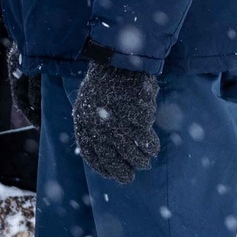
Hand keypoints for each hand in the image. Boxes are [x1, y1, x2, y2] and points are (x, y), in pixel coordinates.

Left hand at [72, 61, 159, 182]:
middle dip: (122, 172)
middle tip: (130, 177)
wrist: (119, 59)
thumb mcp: (89, 102)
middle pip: (111, 158)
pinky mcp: (136, 116)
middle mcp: (98, 125)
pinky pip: (145, 138)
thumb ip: (94, 125)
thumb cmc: (105, 81)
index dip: (103, 167)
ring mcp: (118, 122)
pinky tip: (153, 148)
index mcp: (83, 121)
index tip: (112, 175)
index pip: (91, 153)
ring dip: (139, 160)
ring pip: (130, 152)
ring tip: (145, 162)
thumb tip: (105, 154)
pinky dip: (150, 146)